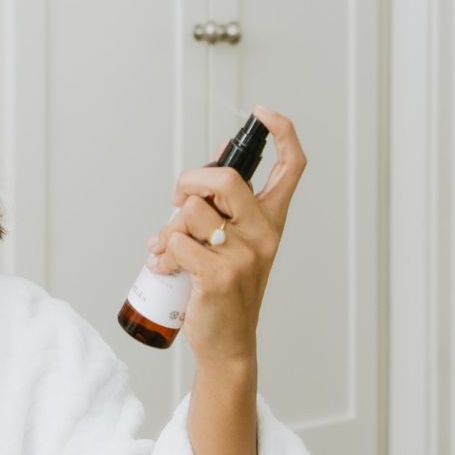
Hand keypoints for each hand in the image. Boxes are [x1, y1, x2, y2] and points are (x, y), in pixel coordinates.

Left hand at [145, 105, 307, 366]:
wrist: (226, 342)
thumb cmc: (224, 289)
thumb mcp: (233, 243)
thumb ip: (223, 207)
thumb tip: (210, 162)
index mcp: (271, 220)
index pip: (291, 167)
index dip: (281, 133)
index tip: (262, 113)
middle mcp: (263, 233)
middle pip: (225, 178)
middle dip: (189, 181)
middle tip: (178, 201)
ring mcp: (243, 254)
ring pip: (191, 211)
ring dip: (169, 227)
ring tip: (168, 248)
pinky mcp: (219, 274)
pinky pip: (176, 241)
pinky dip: (162, 252)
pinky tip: (165, 266)